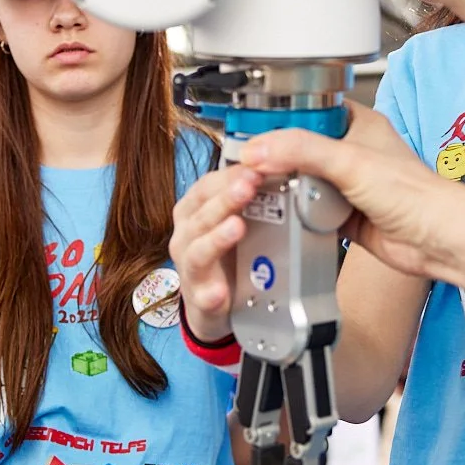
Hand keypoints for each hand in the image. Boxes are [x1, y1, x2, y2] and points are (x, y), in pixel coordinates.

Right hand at [170, 165, 253, 342]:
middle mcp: (187, 235)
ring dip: (217, 238)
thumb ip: (248, 192)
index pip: (207, 186)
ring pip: (199, 251)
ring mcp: (191, 268)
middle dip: (226, 199)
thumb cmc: (226, 252)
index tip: (256, 167)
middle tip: (249, 186)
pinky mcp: (200, 298)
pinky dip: (211, 293)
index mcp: (195, 210)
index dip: (230, 175)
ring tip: (237, 228)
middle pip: (202, 214)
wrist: (213, 301)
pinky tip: (221, 291)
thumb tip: (278, 163)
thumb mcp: (235, 216)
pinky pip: (203, 296)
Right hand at [245, 105, 464, 303]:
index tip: (250, 131)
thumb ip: (302, 151)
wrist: (437, 241)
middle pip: (297, 149)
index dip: (278, 120)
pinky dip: (295, 215)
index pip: (306, 111)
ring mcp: (346, 185)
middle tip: (248, 167)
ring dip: (284, 189)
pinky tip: (281, 215)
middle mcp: (350, 152)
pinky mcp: (343, 216)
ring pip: (299, 182)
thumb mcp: (350, 162)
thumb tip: (259, 149)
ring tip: (259, 190)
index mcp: (357, 124)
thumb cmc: (415, 194)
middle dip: (275, 160)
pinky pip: (307, 212)